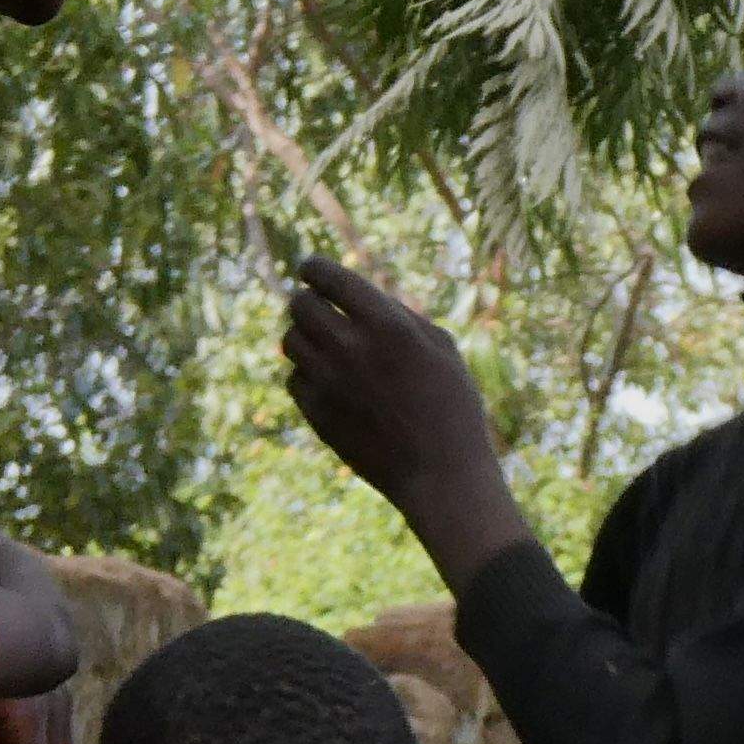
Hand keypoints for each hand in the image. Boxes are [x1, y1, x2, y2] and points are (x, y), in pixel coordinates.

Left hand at [279, 258, 524, 577]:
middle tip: (317, 306)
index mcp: (387, 325)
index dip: (314, 268)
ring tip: (326, 345)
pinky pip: (294, 380)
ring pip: (290, 341)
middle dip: (306, 301)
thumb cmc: (452, 407)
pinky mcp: (317, 415)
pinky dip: (307, 375)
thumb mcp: (441, 348)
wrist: (441, 475)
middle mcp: (351, 349)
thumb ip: (398, 315)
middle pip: (299, 305)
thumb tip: (357, 297)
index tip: (309, 268)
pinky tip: (331, 383)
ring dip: (304, 336)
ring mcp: (329, 384)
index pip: (329, 277)